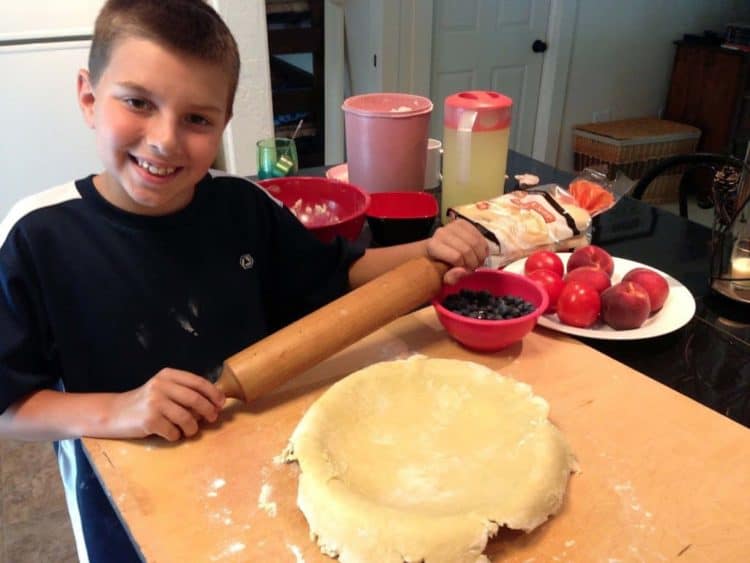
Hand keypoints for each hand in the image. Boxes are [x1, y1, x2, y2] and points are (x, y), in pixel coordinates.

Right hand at [108, 368, 225, 440]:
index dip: (214, 393)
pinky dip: (176, 436)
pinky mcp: (149, 420)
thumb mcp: (164, 389)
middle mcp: (161, 385)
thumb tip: (215, 403)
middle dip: (209, 411)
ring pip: (187, 418)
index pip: (198, 382)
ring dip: (193, 428)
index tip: (221, 403)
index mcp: (168, 375)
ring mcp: (154, 402)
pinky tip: (171, 434)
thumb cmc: (145, 403)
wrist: (114, 413)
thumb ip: (185, 391)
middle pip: (195, 399)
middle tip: (212, 419)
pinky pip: (173, 432)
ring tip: (190, 430)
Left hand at [426, 219, 488, 283]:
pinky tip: (478, 253)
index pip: (457, 257)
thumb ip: (452, 278)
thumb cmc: (441, 265)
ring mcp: (452, 226)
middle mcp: (441, 233)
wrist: (439, 250)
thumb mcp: (443, 278)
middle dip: (474, 262)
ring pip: (476, 242)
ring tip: (476, 262)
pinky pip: (480, 237)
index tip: (464, 271)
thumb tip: (463, 271)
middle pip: (467, 249)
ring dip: (480, 256)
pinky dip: (483, 248)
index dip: (464, 267)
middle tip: (472, 268)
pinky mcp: (463, 223)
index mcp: (433, 246)